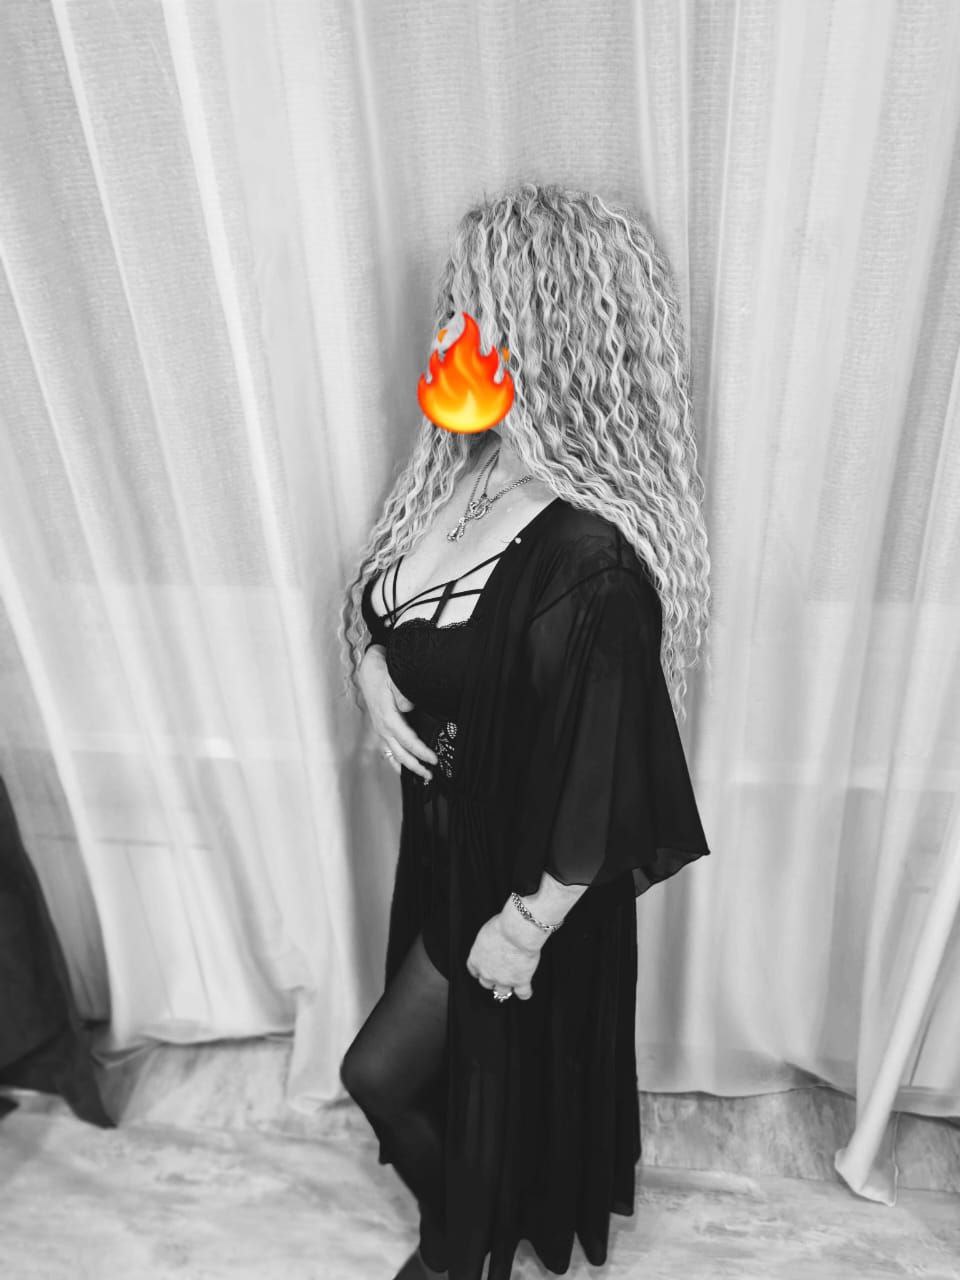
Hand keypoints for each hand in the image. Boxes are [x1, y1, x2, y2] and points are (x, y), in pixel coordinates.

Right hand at [359, 646, 437, 782]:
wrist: (368, 668)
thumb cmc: (382, 672)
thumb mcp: (393, 679)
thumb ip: (402, 695)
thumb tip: (408, 707)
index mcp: (387, 717)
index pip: (407, 740)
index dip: (420, 751)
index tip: (433, 759)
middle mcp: (382, 727)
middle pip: (400, 753)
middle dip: (415, 766)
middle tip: (430, 775)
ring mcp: (380, 729)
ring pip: (394, 754)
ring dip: (407, 766)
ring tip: (421, 775)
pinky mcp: (381, 728)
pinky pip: (389, 749)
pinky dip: (397, 761)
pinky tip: (403, 769)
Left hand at [466, 913, 541, 1000]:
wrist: (516, 932)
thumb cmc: (502, 926)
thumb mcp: (486, 932)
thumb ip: (487, 942)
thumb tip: (493, 941)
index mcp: (476, 958)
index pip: (474, 970)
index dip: (480, 970)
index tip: (484, 968)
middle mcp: (487, 973)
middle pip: (486, 983)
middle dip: (493, 978)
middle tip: (501, 971)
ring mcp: (503, 980)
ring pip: (502, 992)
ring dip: (507, 987)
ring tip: (513, 980)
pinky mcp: (520, 982)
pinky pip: (523, 994)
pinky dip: (525, 992)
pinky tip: (527, 988)